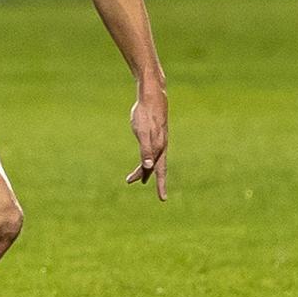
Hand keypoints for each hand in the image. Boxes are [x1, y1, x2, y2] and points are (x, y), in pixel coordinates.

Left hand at [124, 85, 168, 200]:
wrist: (152, 97)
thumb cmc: (145, 115)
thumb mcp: (142, 133)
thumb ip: (145, 150)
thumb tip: (147, 166)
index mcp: (159, 148)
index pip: (159, 171)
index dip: (160, 185)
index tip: (162, 199)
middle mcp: (160, 146)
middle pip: (154, 167)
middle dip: (147, 178)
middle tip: (138, 186)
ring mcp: (158, 140)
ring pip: (151, 159)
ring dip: (143, 170)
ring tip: (135, 179)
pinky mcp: (153, 134)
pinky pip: (150, 151)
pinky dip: (145, 158)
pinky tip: (142, 161)